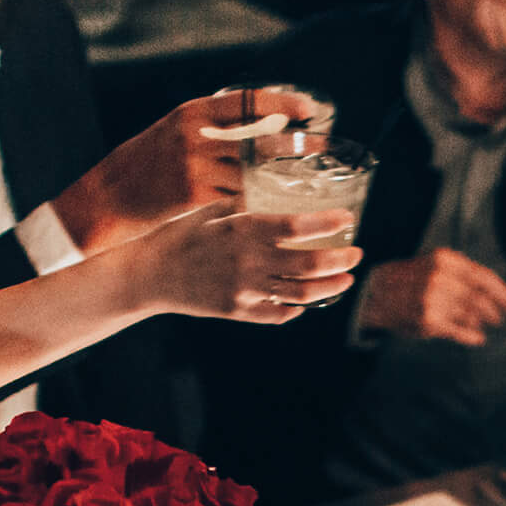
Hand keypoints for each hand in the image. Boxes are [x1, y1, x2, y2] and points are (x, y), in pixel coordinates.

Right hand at [57, 86, 321, 251]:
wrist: (107, 199)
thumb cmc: (144, 167)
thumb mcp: (173, 133)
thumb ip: (209, 128)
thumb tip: (254, 125)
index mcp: (191, 113)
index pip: (244, 100)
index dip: (281, 104)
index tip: (308, 110)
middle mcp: (194, 134)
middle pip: (257, 137)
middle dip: (293, 146)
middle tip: (323, 150)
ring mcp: (194, 166)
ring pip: (252, 173)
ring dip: (282, 181)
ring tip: (310, 187)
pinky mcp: (193, 196)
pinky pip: (237, 201)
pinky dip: (259, 206)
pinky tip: (279, 212)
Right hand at [139, 200, 360, 324]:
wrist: (149, 272)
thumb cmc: (180, 234)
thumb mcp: (212, 209)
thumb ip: (246, 203)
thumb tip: (277, 190)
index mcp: (242, 229)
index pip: (296, 226)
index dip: (328, 223)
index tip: (347, 219)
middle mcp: (247, 262)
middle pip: (308, 265)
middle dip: (340, 260)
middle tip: (356, 253)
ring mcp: (244, 290)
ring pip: (300, 294)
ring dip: (329, 288)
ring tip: (345, 279)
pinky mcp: (237, 311)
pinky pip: (278, 315)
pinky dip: (298, 309)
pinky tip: (307, 301)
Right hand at [357, 248, 505, 346]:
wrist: (374, 293)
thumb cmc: (409, 279)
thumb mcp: (433, 264)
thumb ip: (461, 273)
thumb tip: (493, 291)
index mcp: (445, 260)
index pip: (483, 277)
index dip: (502, 293)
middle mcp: (440, 278)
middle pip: (480, 298)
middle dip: (494, 310)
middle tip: (500, 318)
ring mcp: (433, 299)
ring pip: (471, 314)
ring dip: (483, 322)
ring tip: (487, 325)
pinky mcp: (428, 320)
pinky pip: (458, 330)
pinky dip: (471, 336)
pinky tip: (477, 339)